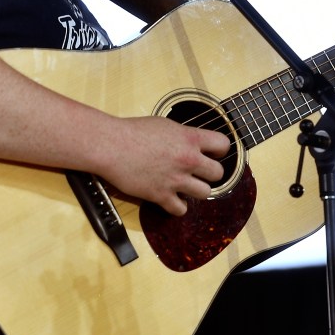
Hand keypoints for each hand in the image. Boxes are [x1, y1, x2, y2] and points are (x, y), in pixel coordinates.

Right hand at [97, 115, 229, 216]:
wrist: (111, 145)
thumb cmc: (132, 131)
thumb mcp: (165, 125)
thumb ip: (183, 136)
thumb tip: (192, 143)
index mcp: (190, 138)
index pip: (224, 145)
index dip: (219, 150)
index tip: (212, 153)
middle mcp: (188, 160)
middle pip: (218, 174)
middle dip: (209, 173)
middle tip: (197, 172)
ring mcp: (176, 179)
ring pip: (205, 193)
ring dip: (196, 190)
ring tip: (184, 185)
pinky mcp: (161, 195)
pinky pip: (181, 209)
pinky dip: (177, 206)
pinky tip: (171, 198)